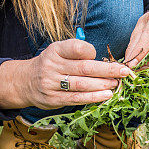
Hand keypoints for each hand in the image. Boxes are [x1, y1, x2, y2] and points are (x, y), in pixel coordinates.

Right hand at [0, 39, 131, 109]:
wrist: (25, 82)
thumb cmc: (51, 65)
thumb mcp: (59, 52)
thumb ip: (78, 54)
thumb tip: (106, 61)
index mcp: (55, 50)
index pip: (76, 48)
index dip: (90, 51)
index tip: (101, 55)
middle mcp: (52, 66)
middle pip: (84, 68)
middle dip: (107, 70)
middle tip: (124, 72)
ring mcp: (51, 84)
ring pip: (81, 85)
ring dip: (102, 85)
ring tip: (117, 84)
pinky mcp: (53, 99)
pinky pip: (76, 98)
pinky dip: (93, 98)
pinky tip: (106, 96)